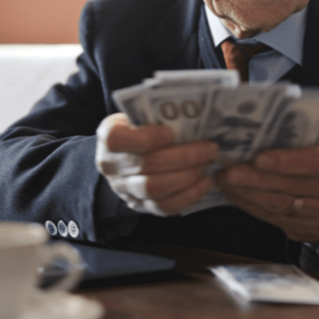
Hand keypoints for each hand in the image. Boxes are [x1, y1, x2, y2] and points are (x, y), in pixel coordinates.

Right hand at [95, 113, 217, 215]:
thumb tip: (190, 112)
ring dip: (188, 175)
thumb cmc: (137, 129)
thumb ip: (155, 115)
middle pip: (147, 164)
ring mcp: (125, 189)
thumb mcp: (137, 115)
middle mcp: (112, 166)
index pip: (118, 140)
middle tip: (209, 148)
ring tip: (207, 163)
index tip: (172, 132)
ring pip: (156, 188)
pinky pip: (165, 207)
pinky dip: (189, 194)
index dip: (148, 137)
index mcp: (108, 137)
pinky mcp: (141, 206)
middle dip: (184, 156)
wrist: (123, 157)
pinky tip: (205, 181)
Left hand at [215, 142, 318, 243]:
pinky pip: (272, 217)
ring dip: (247, 193)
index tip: (259, 158)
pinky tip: (233, 193)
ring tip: (225, 180)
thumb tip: (255, 134)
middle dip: (257, 178)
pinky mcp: (307, 231)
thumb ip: (300, 143)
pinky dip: (249, 204)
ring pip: (279, 205)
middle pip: (292, 186)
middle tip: (230, 171)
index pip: (316, 161)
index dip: (286, 161)